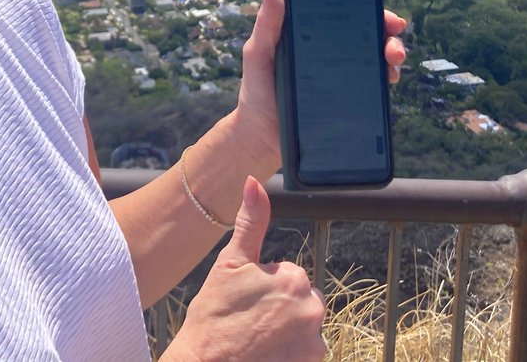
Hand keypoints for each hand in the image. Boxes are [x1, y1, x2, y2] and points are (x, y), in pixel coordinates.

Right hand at [166, 177, 326, 361]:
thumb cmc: (212, 317)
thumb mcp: (229, 264)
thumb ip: (250, 222)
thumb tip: (254, 181)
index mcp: (294, 279)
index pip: (286, 276)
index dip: (262, 288)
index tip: (244, 302)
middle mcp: (312, 309)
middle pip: (299, 301)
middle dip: (279, 308)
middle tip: (249, 322)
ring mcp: (314, 342)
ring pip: (303, 326)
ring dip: (286, 331)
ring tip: (256, 340)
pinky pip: (305, 351)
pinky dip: (290, 353)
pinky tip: (266, 354)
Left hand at [233, 0, 407, 171]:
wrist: (262, 137)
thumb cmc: (256, 89)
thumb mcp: (259, 53)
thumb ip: (266, 23)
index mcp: (314, 35)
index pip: (347, 16)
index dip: (372, 12)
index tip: (388, 18)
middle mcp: (332, 52)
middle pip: (369, 36)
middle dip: (390, 37)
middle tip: (394, 49)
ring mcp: (342, 76)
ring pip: (376, 61)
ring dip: (392, 58)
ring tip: (393, 68)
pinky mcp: (347, 100)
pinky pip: (371, 88)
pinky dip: (384, 84)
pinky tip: (387, 85)